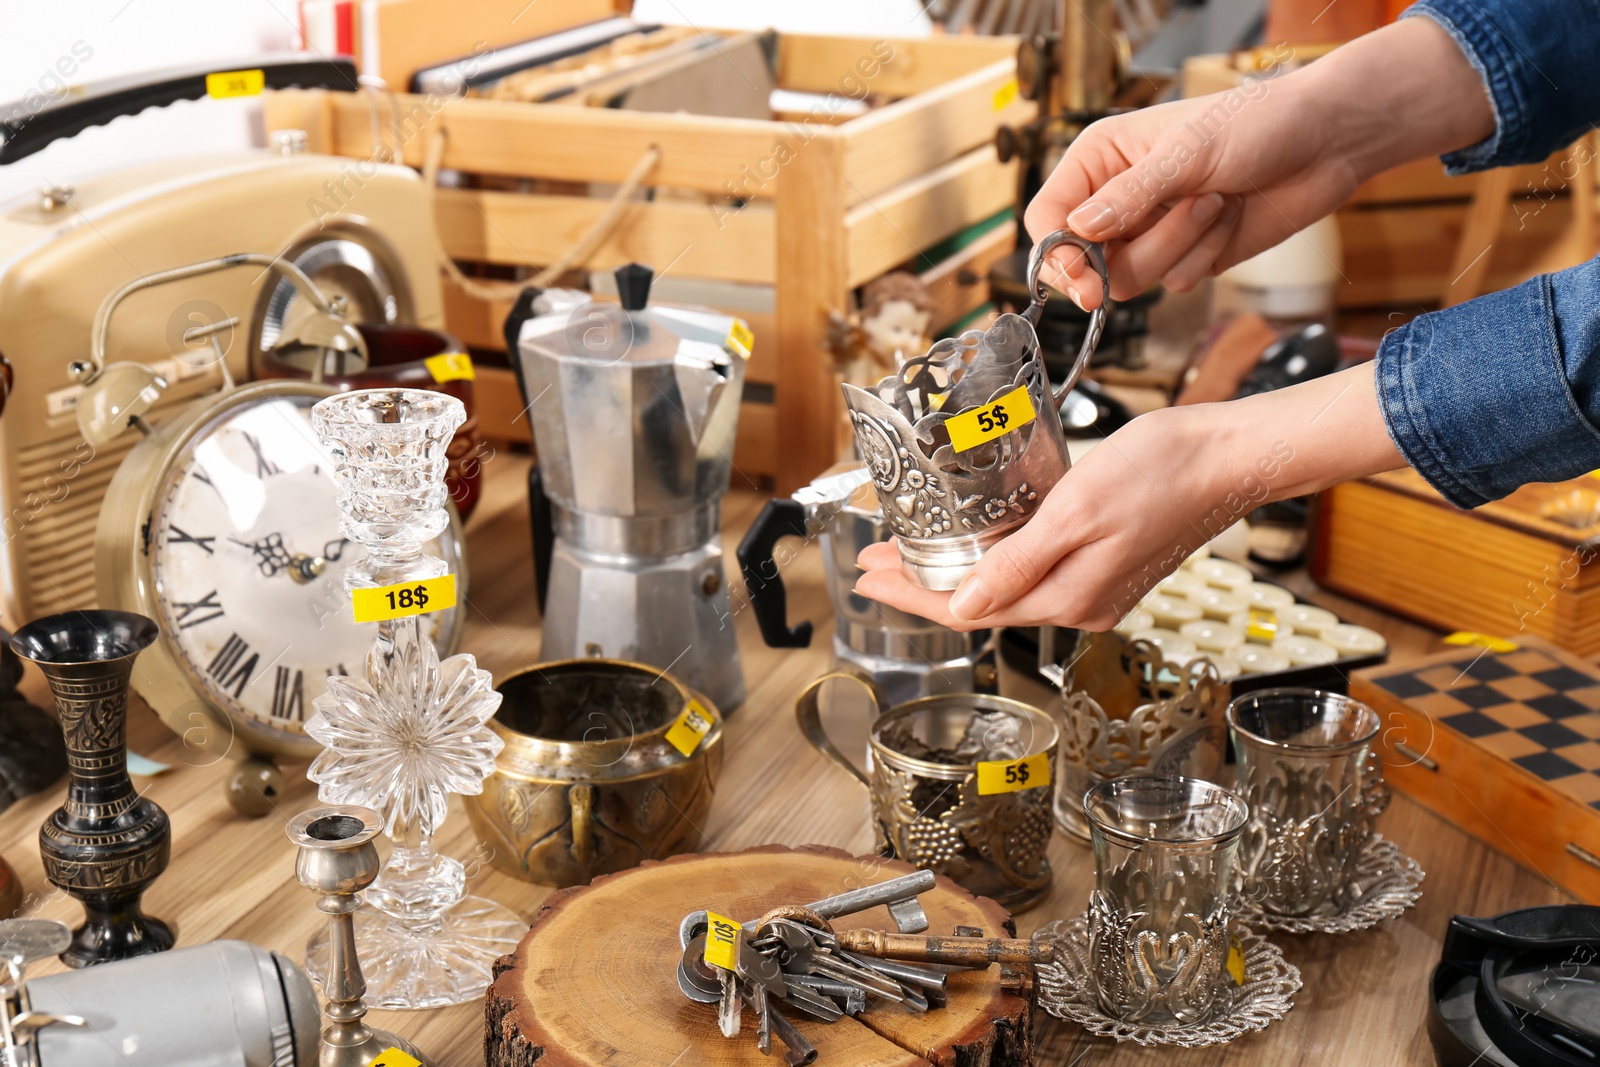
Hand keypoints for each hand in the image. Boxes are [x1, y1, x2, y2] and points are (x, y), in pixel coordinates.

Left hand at [854, 364, 1404, 630]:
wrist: (1228, 457)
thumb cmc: (1160, 472)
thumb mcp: (1074, 512)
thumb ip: (1016, 565)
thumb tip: (960, 608)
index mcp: (1068, 599)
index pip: (967, 609)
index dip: (910, 593)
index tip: (866, 575)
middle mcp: (1081, 605)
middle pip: (981, 602)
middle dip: (923, 582)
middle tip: (873, 561)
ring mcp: (1096, 588)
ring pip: (1007, 587)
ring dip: (956, 569)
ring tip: (911, 549)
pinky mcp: (1108, 565)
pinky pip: (1035, 572)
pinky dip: (995, 558)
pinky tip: (978, 540)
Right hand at [1027, 83, 1359, 307]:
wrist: (1324, 143)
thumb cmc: (1255, 123)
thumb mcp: (1185, 153)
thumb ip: (1127, 196)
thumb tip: (1075, 231)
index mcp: (1100, 160)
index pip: (1048, 218)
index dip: (1057, 256)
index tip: (1084, 282)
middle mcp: (1118, 199)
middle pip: (1086, 261)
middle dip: (1132, 252)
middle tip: (1160, 242)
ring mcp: (1152, 231)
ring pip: (1132, 277)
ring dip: (1177, 246)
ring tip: (1214, 201)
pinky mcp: (1187, 256)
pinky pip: (1175, 282)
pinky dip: (1205, 255)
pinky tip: (1230, 218)